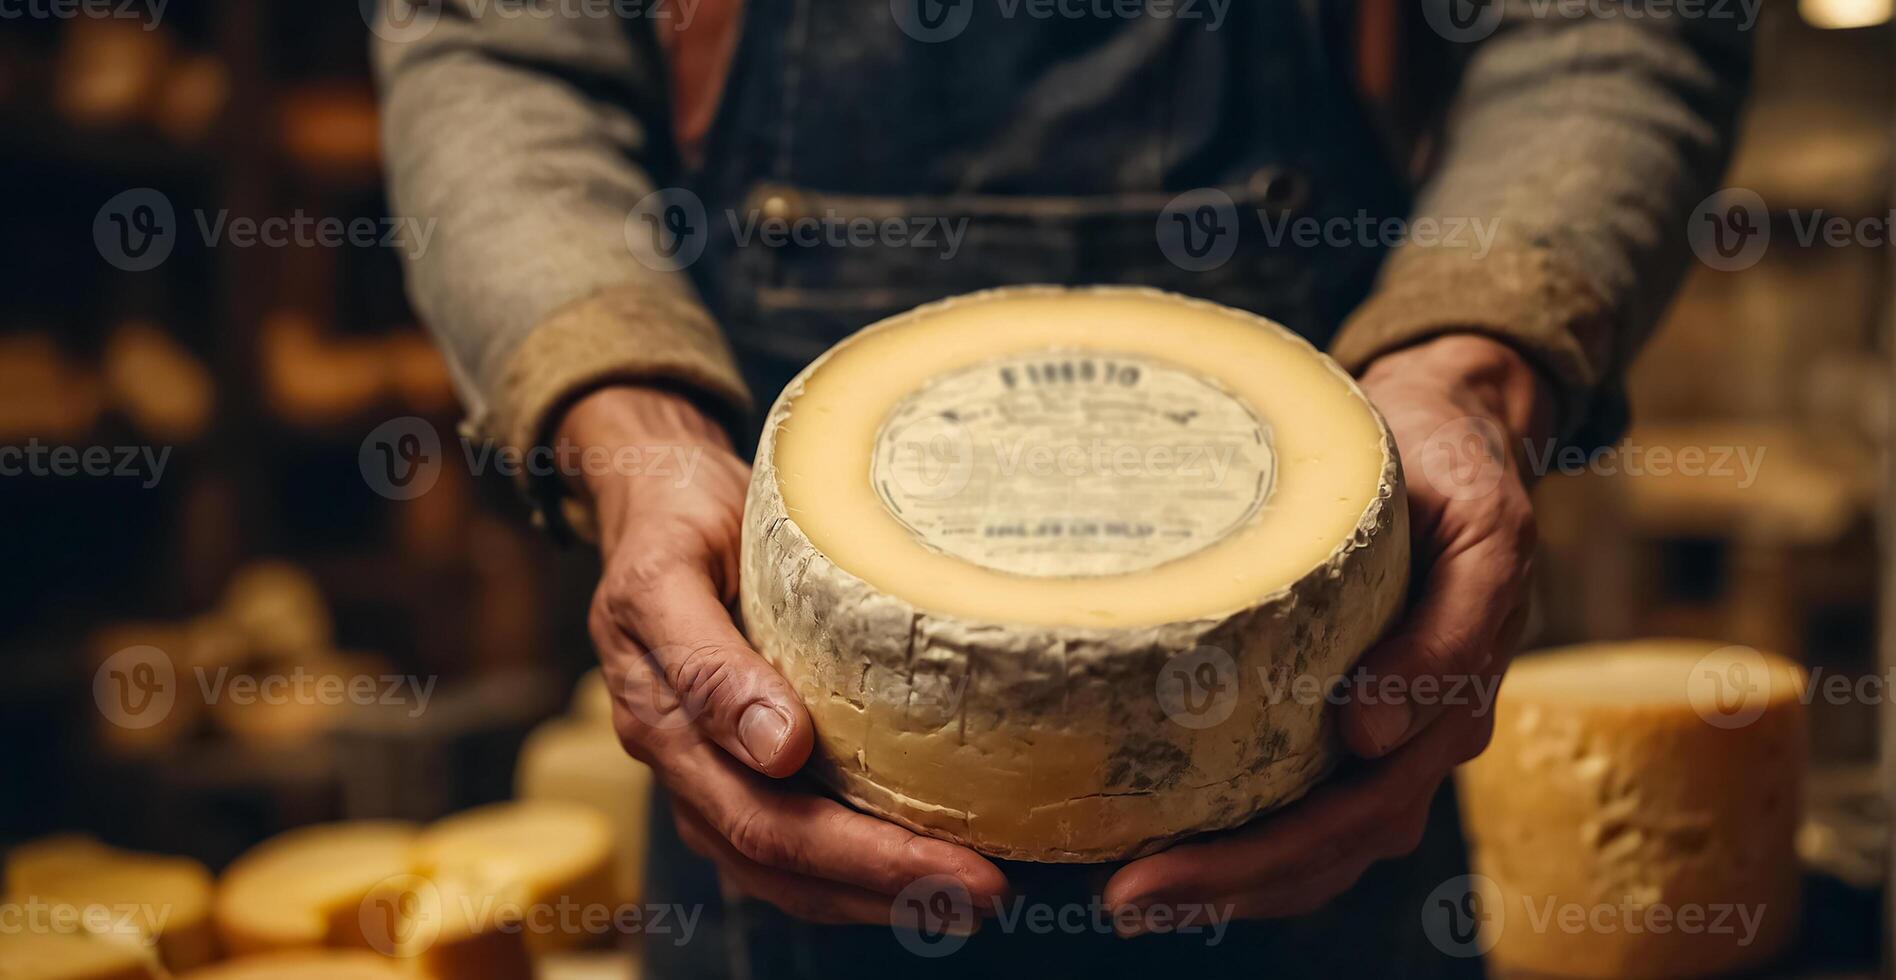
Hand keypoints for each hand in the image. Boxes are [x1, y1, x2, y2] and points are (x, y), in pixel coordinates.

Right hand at [560, 386, 1007, 923]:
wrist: (656, 496)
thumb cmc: (672, 523)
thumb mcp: (671, 571)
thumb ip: (708, 662)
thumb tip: (778, 749)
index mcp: (662, 726)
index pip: (765, 820)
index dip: (860, 855)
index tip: (947, 861)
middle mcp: (687, 768)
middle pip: (789, 862)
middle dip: (892, 887)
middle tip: (991, 893)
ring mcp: (714, 774)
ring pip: (794, 871)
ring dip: (884, 894)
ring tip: (977, 899)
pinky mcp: (748, 763)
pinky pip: (801, 841)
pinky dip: (866, 866)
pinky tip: (931, 864)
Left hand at [1103, 333, 1552, 926]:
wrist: (1451, 425)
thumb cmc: (1458, 470)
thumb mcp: (1479, 528)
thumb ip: (1453, 630)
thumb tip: (1374, 740)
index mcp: (1446, 709)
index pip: (1353, 818)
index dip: (1258, 862)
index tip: (1156, 876)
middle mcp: (1408, 741)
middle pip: (1317, 853)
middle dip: (1219, 887)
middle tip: (1119, 901)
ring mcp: (1375, 734)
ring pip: (1303, 845)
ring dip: (1219, 880)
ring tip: (1123, 896)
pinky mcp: (1331, 708)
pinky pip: (1286, 794)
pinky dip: (1225, 830)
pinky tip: (1152, 836)